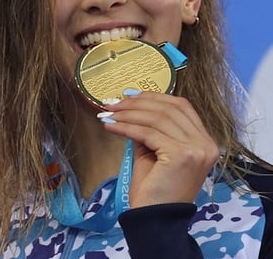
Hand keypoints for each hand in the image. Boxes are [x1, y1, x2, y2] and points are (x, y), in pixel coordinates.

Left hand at [101, 91, 217, 207]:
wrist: (156, 218)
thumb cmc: (154, 189)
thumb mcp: (152, 152)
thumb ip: (147, 129)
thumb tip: (127, 107)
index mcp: (204, 141)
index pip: (181, 107)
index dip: (154, 97)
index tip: (128, 94)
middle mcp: (206, 144)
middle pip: (169, 109)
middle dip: (137, 103)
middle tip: (112, 103)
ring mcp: (197, 149)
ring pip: (157, 119)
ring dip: (128, 113)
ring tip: (107, 113)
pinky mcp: (182, 155)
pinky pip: (147, 133)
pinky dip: (125, 127)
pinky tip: (110, 126)